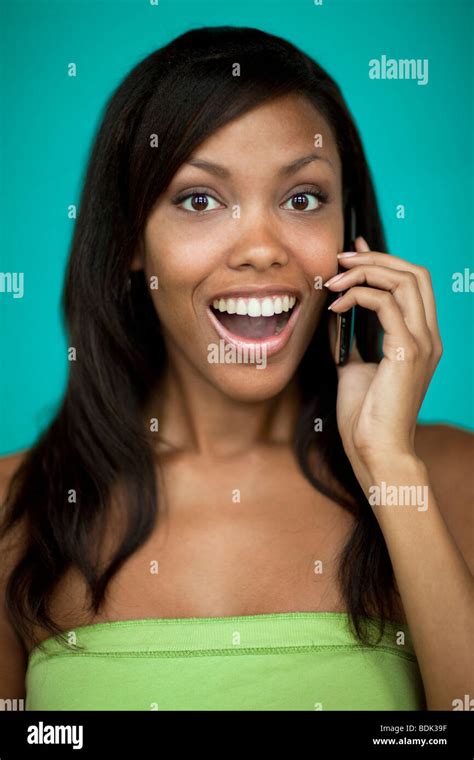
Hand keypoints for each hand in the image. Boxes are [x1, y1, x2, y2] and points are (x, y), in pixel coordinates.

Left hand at [326, 236, 442, 468]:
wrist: (374, 451)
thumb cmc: (364, 417)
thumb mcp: (352, 367)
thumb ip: (347, 339)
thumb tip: (333, 311)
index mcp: (420, 339)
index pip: (412, 283)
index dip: (383, 260)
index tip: (352, 251)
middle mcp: (428, 337)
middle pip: (414, 273)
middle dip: (375, 258)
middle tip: (339, 258)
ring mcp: (422, 343)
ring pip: (405, 281)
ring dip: (365, 272)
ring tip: (333, 280)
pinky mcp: (408, 352)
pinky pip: (387, 304)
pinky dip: (359, 296)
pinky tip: (336, 306)